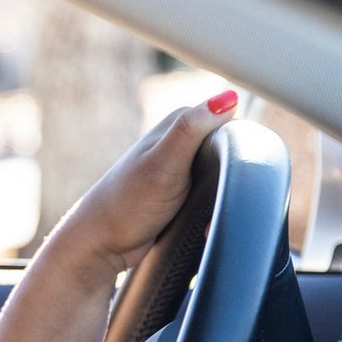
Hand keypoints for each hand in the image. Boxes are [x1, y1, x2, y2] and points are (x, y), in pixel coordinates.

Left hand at [46, 90, 238, 277]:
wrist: (102, 244)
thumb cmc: (127, 204)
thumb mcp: (163, 164)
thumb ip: (191, 130)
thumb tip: (227, 97)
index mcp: (180, 123)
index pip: (235, 126)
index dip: (239, 153)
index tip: (228, 179)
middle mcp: (182, 141)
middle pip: (234, 155)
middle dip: (232, 185)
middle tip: (211, 210)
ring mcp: (184, 168)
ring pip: (227, 180)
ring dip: (223, 204)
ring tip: (205, 226)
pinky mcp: (185, 193)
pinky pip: (214, 200)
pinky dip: (212, 215)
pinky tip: (203, 230)